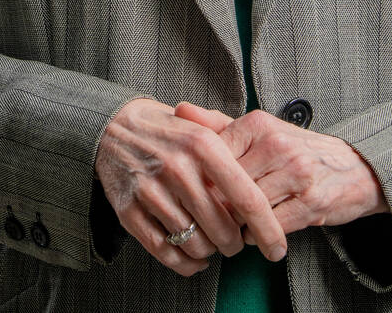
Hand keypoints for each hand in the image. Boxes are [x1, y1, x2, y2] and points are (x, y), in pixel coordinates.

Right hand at [93, 98, 290, 275]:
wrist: (113, 127)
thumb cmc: (170, 133)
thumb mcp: (204, 130)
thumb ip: (237, 155)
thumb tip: (271, 194)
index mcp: (204, 146)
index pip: (247, 199)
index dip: (267, 230)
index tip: (277, 249)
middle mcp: (178, 168)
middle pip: (223, 229)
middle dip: (235, 244)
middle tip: (236, 242)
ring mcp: (151, 190)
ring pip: (195, 244)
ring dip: (209, 252)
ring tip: (212, 244)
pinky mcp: (129, 210)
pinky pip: (166, 252)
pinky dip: (185, 264)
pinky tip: (194, 259)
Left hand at [174, 102, 388, 234]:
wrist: (354, 169)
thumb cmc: (296, 151)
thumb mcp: (259, 131)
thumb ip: (218, 124)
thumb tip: (178, 110)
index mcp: (259, 124)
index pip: (213, 158)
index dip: (203, 181)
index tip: (199, 192)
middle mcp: (278, 145)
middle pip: (227, 187)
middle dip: (218, 207)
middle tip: (212, 218)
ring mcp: (297, 174)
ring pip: (247, 210)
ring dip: (238, 224)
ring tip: (237, 225)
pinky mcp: (312, 203)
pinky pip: (270, 228)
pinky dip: (259, 236)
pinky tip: (259, 231)